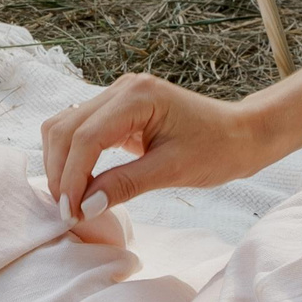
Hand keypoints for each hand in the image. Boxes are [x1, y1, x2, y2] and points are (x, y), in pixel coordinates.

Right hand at [40, 73, 273, 218]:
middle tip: (68, 212)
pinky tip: (80, 183)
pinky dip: (72, 157)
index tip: (71, 212)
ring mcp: (117, 96)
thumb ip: (125, 185)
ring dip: (60, 164)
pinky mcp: (116, 110)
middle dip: (60, 172)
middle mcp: (121, 88)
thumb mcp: (173, 171)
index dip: (72, 177)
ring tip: (72, 201)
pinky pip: (78, 130)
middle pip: (65, 129)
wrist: (241, 134)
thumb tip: (85, 206)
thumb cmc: (217, 149)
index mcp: (138, 96)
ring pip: (64, 127)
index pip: (86, 137)